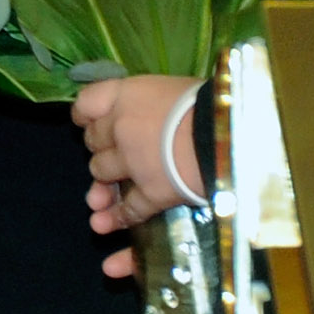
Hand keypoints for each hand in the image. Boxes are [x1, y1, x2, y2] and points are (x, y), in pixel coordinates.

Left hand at [73, 74, 201, 278]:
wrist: (228, 134)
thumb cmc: (210, 102)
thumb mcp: (177, 88)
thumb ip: (154, 102)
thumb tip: (155, 110)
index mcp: (127, 95)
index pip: (87, 102)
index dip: (85, 114)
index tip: (88, 122)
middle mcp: (120, 127)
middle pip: (94, 140)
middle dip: (100, 148)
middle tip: (111, 155)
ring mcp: (132, 162)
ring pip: (101, 173)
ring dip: (102, 183)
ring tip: (101, 193)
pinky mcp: (149, 193)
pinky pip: (127, 209)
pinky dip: (116, 218)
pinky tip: (105, 225)